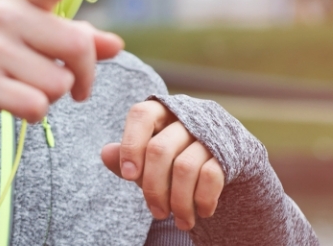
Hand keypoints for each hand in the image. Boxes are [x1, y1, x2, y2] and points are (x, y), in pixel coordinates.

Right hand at [0, 0, 124, 122]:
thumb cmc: (2, 47)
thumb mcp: (37, 30)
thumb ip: (77, 34)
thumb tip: (116, 45)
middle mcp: (5, 16)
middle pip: (77, 45)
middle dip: (86, 73)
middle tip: (79, 84)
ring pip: (59, 83)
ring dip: (55, 94)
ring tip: (32, 84)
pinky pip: (36, 106)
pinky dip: (37, 112)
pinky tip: (21, 102)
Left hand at [99, 99, 224, 229]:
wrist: (225, 161)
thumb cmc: (177, 156)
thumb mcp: (150, 157)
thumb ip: (128, 157)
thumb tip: (105, 153)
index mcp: (162, 111)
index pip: (142, 115)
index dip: (131, 145)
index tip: (129, 178)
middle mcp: (186, 116)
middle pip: (159, 149)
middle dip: (153, 188)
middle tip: (156, 213)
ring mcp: (209, 133)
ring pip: (185, 167)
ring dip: (179, 202)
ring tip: (180, 221)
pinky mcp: (228, 151)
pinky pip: (210, 176)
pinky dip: (203, 200)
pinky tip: (201, 213)